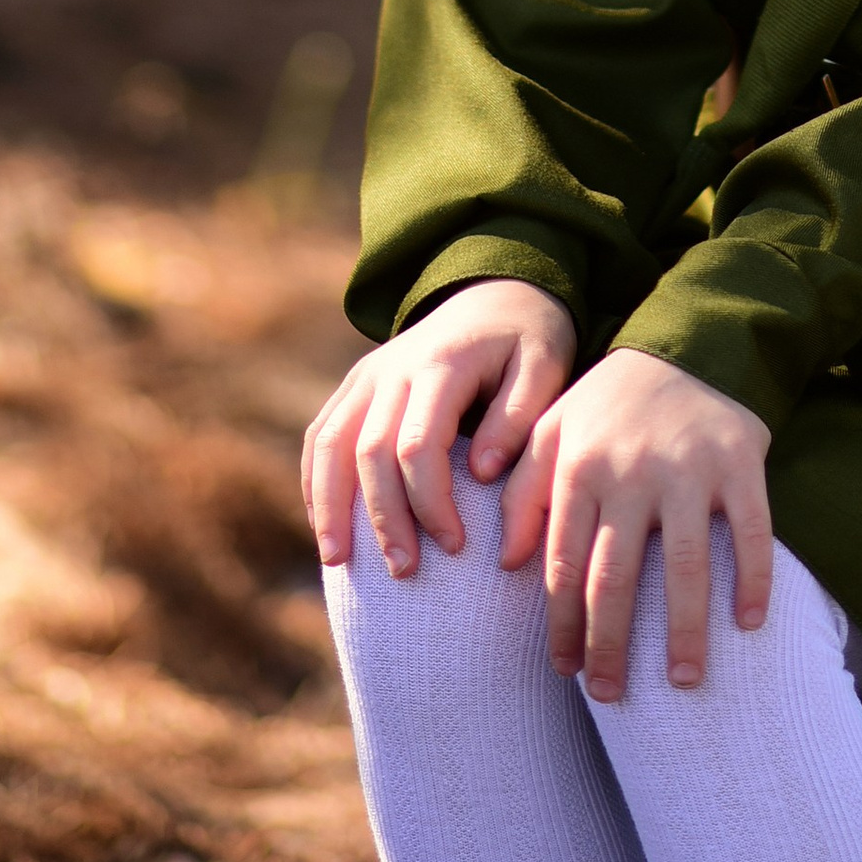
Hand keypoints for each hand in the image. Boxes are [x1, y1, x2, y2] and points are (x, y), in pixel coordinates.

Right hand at [301, 280, 574, 576]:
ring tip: (338, 562)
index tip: (455, 546)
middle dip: (383, 518)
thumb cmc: (528, 341)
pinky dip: (315, 481)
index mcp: (443, 363)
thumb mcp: (546, 366)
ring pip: (331, 443)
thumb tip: (480, 472)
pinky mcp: (356, 384)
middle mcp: (395, 367)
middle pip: (369, 451)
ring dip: (330, 506)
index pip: (418, 444)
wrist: (497, 290)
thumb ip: (518, 418)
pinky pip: (321, 434)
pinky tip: (325, 527)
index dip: (429, 502)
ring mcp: (368, 373)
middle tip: (404, 572)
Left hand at [500, 345, 770, 702]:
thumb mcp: (552, 430)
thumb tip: (509, 565)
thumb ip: (523, 492)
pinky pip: (750, 531)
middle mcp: (630, 470)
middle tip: (612, 695)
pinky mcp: (739, 462)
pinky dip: (753, 578)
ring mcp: (688, 468)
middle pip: (615, 578)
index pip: (563, 566)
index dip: (564, 626)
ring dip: (682, 631)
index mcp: (578, 466)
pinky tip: (750, 623)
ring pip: (684, 567)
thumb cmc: (610, 402)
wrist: (686, 342)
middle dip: (611, 645)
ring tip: (681, 681)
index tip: (568, 672)